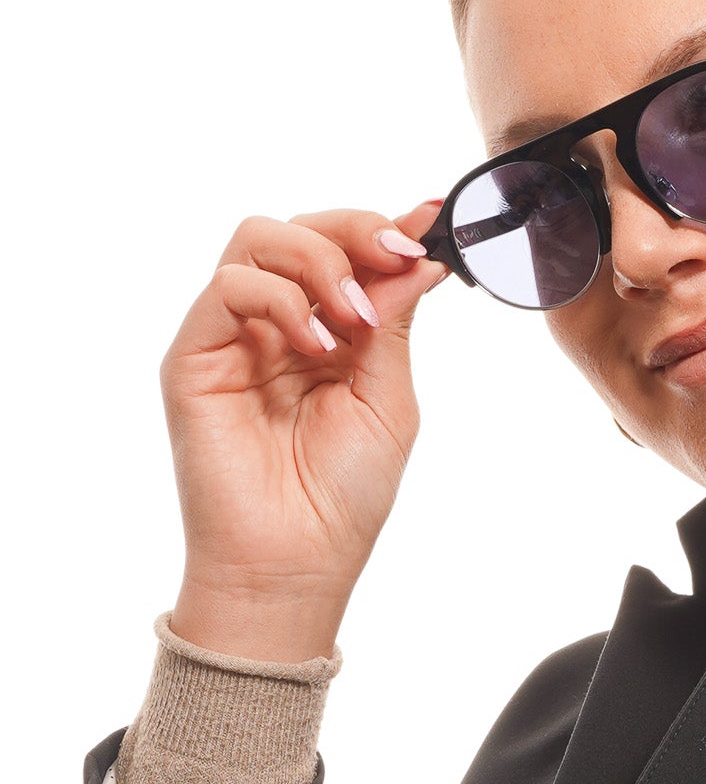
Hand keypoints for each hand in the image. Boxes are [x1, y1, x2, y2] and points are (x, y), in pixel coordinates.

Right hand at [161, 202, 449, 660]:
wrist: (296, 563)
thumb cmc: (342, 493)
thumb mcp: (388, 395)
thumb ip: (395, 321)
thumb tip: (419, 255)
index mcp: (329, 331)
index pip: (347, 251)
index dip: (387, 226)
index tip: (431, 220)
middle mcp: (278, 324)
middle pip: (300, 226)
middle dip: (357, 229)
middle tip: (397, 256)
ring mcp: (234, 336)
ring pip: (259, 238)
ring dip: (320, 259)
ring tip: (355, 318)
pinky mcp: (194, 357)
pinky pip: (228, 287)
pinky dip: (281, 297)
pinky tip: (316, 342)